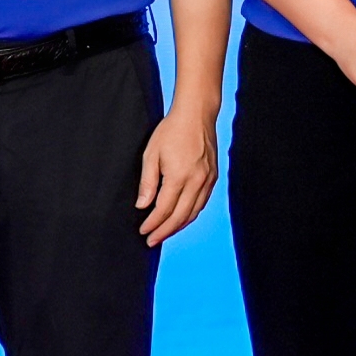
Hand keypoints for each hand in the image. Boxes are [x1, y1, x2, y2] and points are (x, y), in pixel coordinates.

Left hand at [133, 100, 218, 244]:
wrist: (197, 115)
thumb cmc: (171, 130)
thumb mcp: (151, 153)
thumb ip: (147, 182)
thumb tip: (142, 205)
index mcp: (179, 176)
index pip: (164, 209)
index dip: (153, 223)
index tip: (143, 231)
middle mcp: (196, 181)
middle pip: (180, 216)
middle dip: (165, 231)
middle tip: (151, 241)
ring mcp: (207, 180)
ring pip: (194, 212)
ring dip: (178, 226)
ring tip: (165, 233)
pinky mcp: (213, 177)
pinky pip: (202, 202)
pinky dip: (191, 214)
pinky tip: (181, 217)